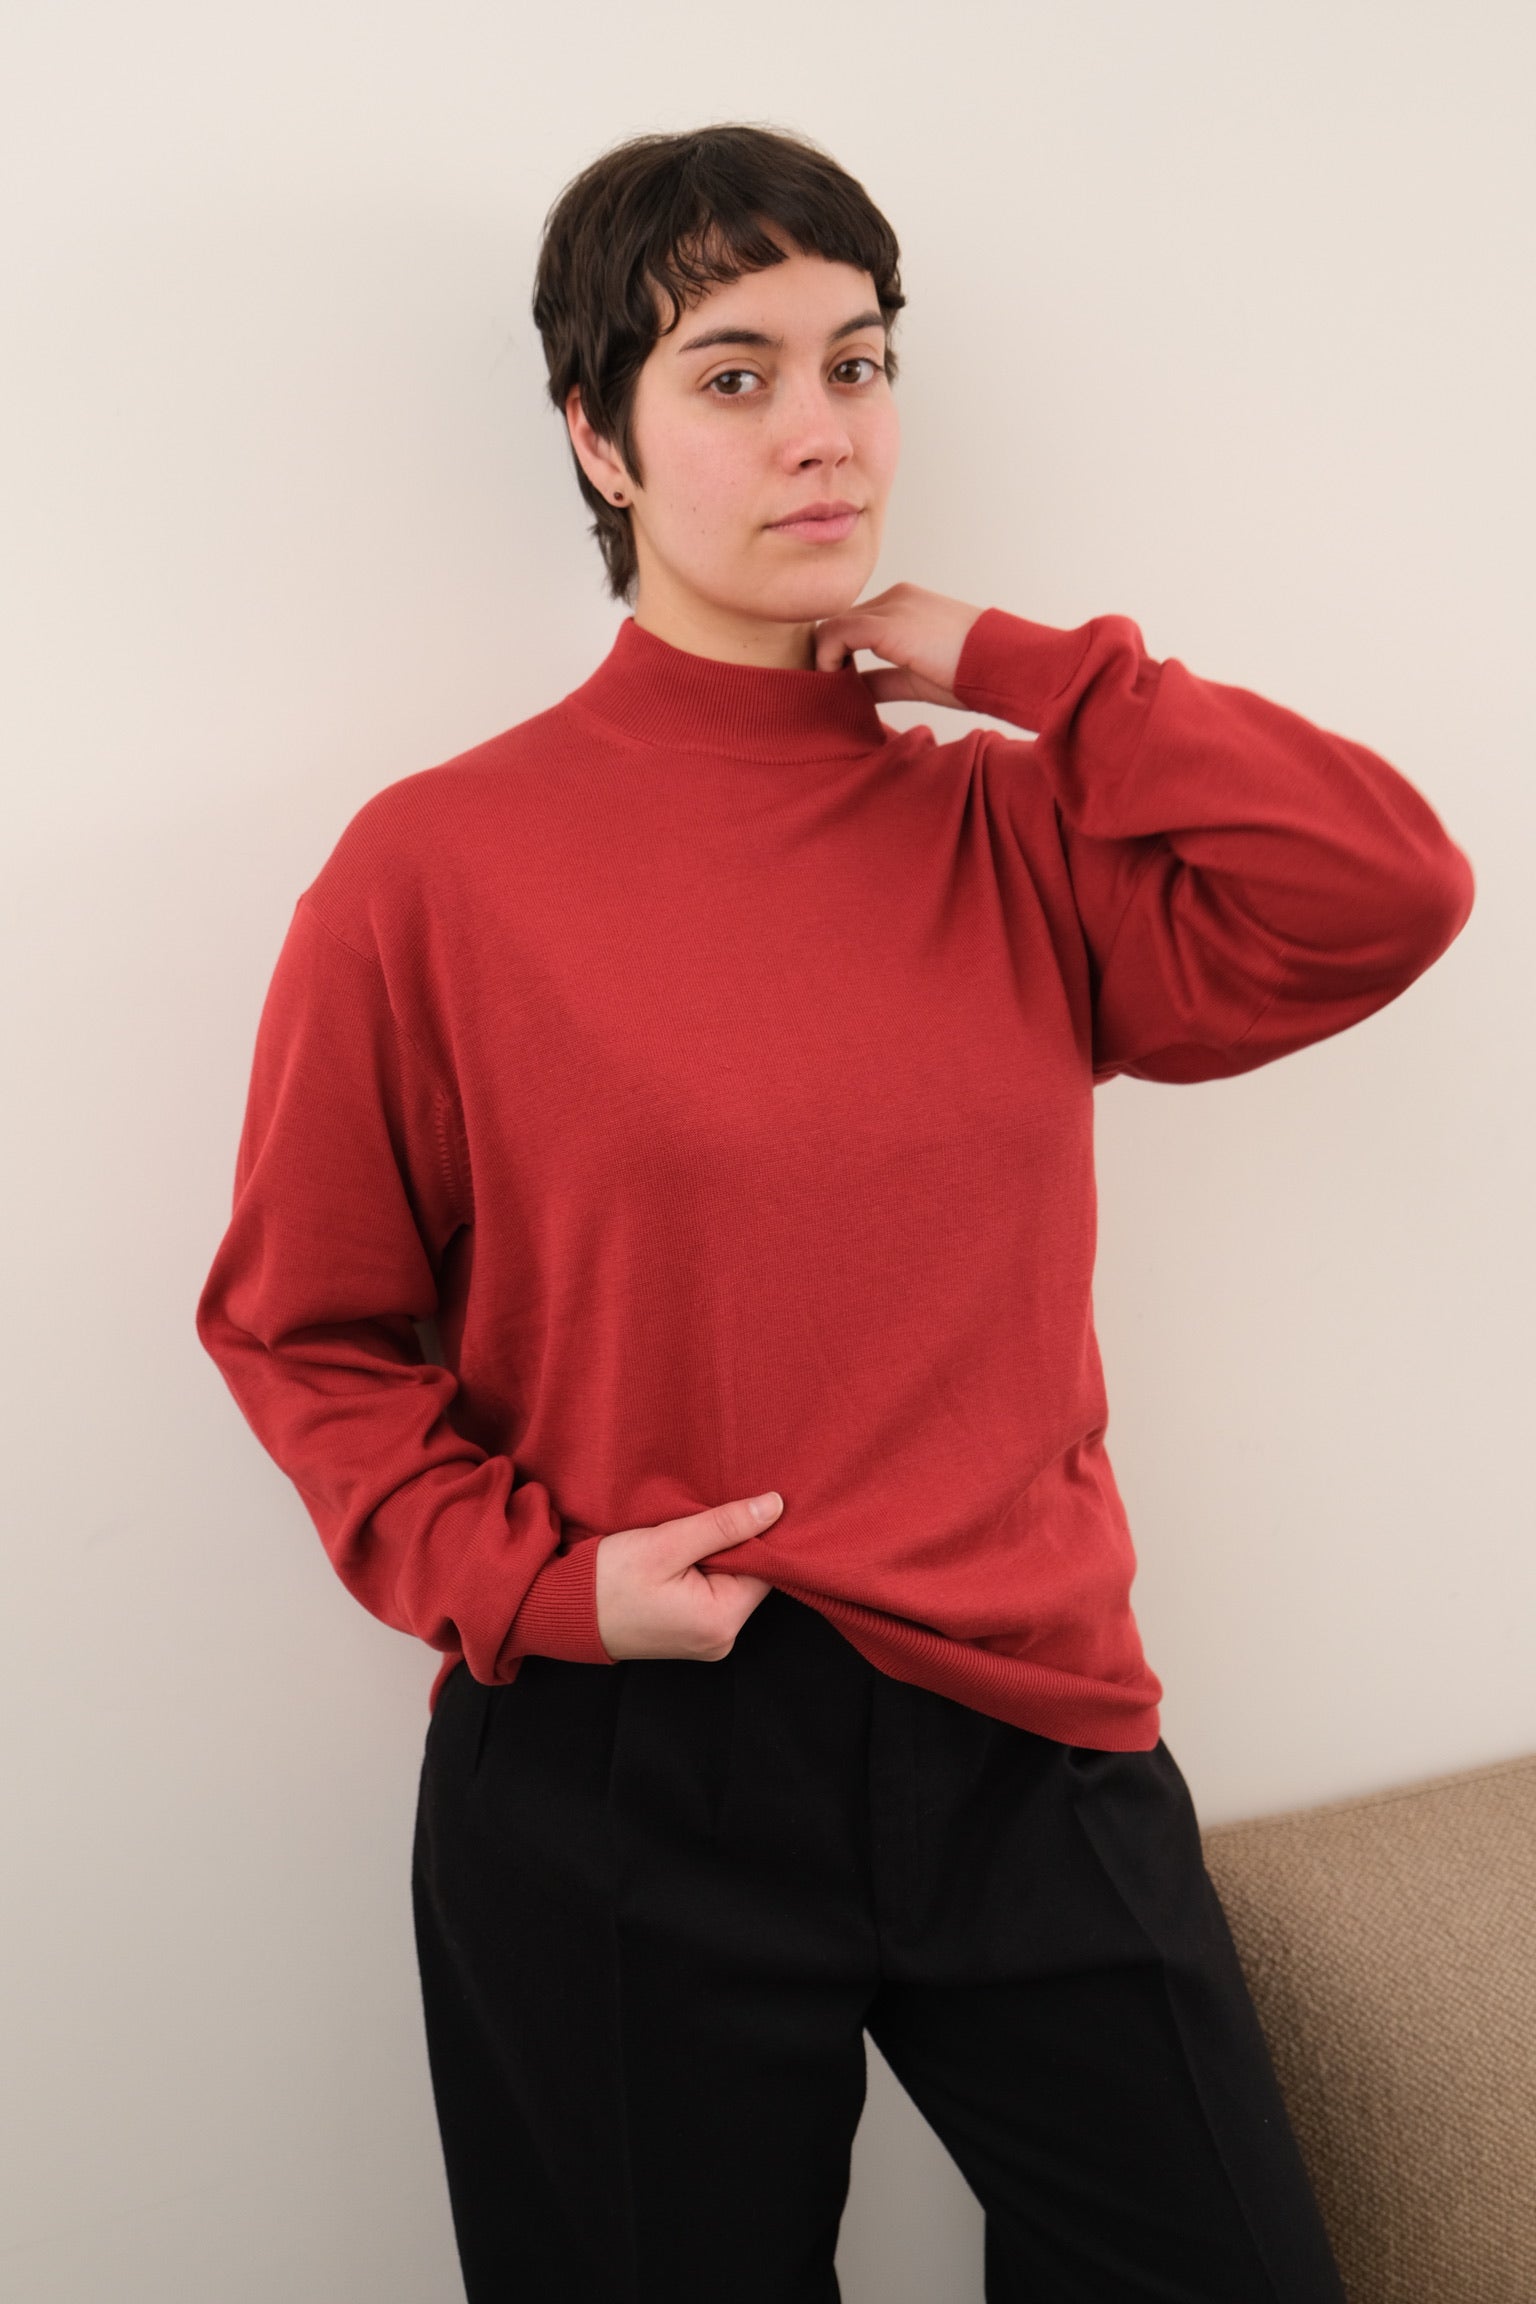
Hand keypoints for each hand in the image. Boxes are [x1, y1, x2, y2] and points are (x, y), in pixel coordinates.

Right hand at [594, 1491, 783, 1660]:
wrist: (560, 1610)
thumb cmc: (607, 1580)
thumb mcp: (667, 1543)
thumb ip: (724, 1525)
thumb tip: (775, 1507)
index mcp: (721, 1622)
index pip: (766, 1568)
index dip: (755, 1533)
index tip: (738, 1504)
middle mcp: (721, 1640)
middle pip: (749, 1576)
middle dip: (732, 1543)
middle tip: (702, 1515)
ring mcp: (705, 1640)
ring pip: (730, 1582)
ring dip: (714, 1555)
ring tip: (686, 1534)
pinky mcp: (689, 1633)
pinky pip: (711, 1594)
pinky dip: (701, 1570)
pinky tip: (680, 1554)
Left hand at [812, 581, 986, 707]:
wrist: (1002, 664)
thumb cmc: (971, 675)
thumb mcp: (917, 677)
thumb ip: (883, 678)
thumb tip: (854, 691)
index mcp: (905, 605)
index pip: (855, 624)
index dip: (839, 656)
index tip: (836, 686)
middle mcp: (895, 598)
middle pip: (840, 623)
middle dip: (827, 656)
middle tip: (827, 690)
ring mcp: (891, 607)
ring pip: (832, 625)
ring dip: (824, 659)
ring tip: (830, 690)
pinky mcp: (887, 624)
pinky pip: (837, 634)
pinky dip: (826, 659)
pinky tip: (834, 684)